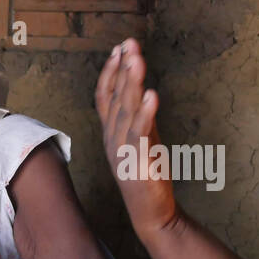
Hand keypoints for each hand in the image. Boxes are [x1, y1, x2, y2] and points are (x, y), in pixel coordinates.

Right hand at [95, 39, 178, 235]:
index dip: (110, 72)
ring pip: (125, 112)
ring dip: (131, 84)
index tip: (119, 48)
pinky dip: (146, 113)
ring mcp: (123, 150)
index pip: (105, 97)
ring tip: (137, 61)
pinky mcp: (138, 162)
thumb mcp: (141, 142)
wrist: (151, 214)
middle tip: (129, 44)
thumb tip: (143, 93)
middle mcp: (113, 139)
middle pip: (115, 98)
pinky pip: (141, 134)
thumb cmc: (147, 176)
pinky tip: (153, 95)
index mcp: (111, 133)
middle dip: (122, 69)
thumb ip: (139, 119)